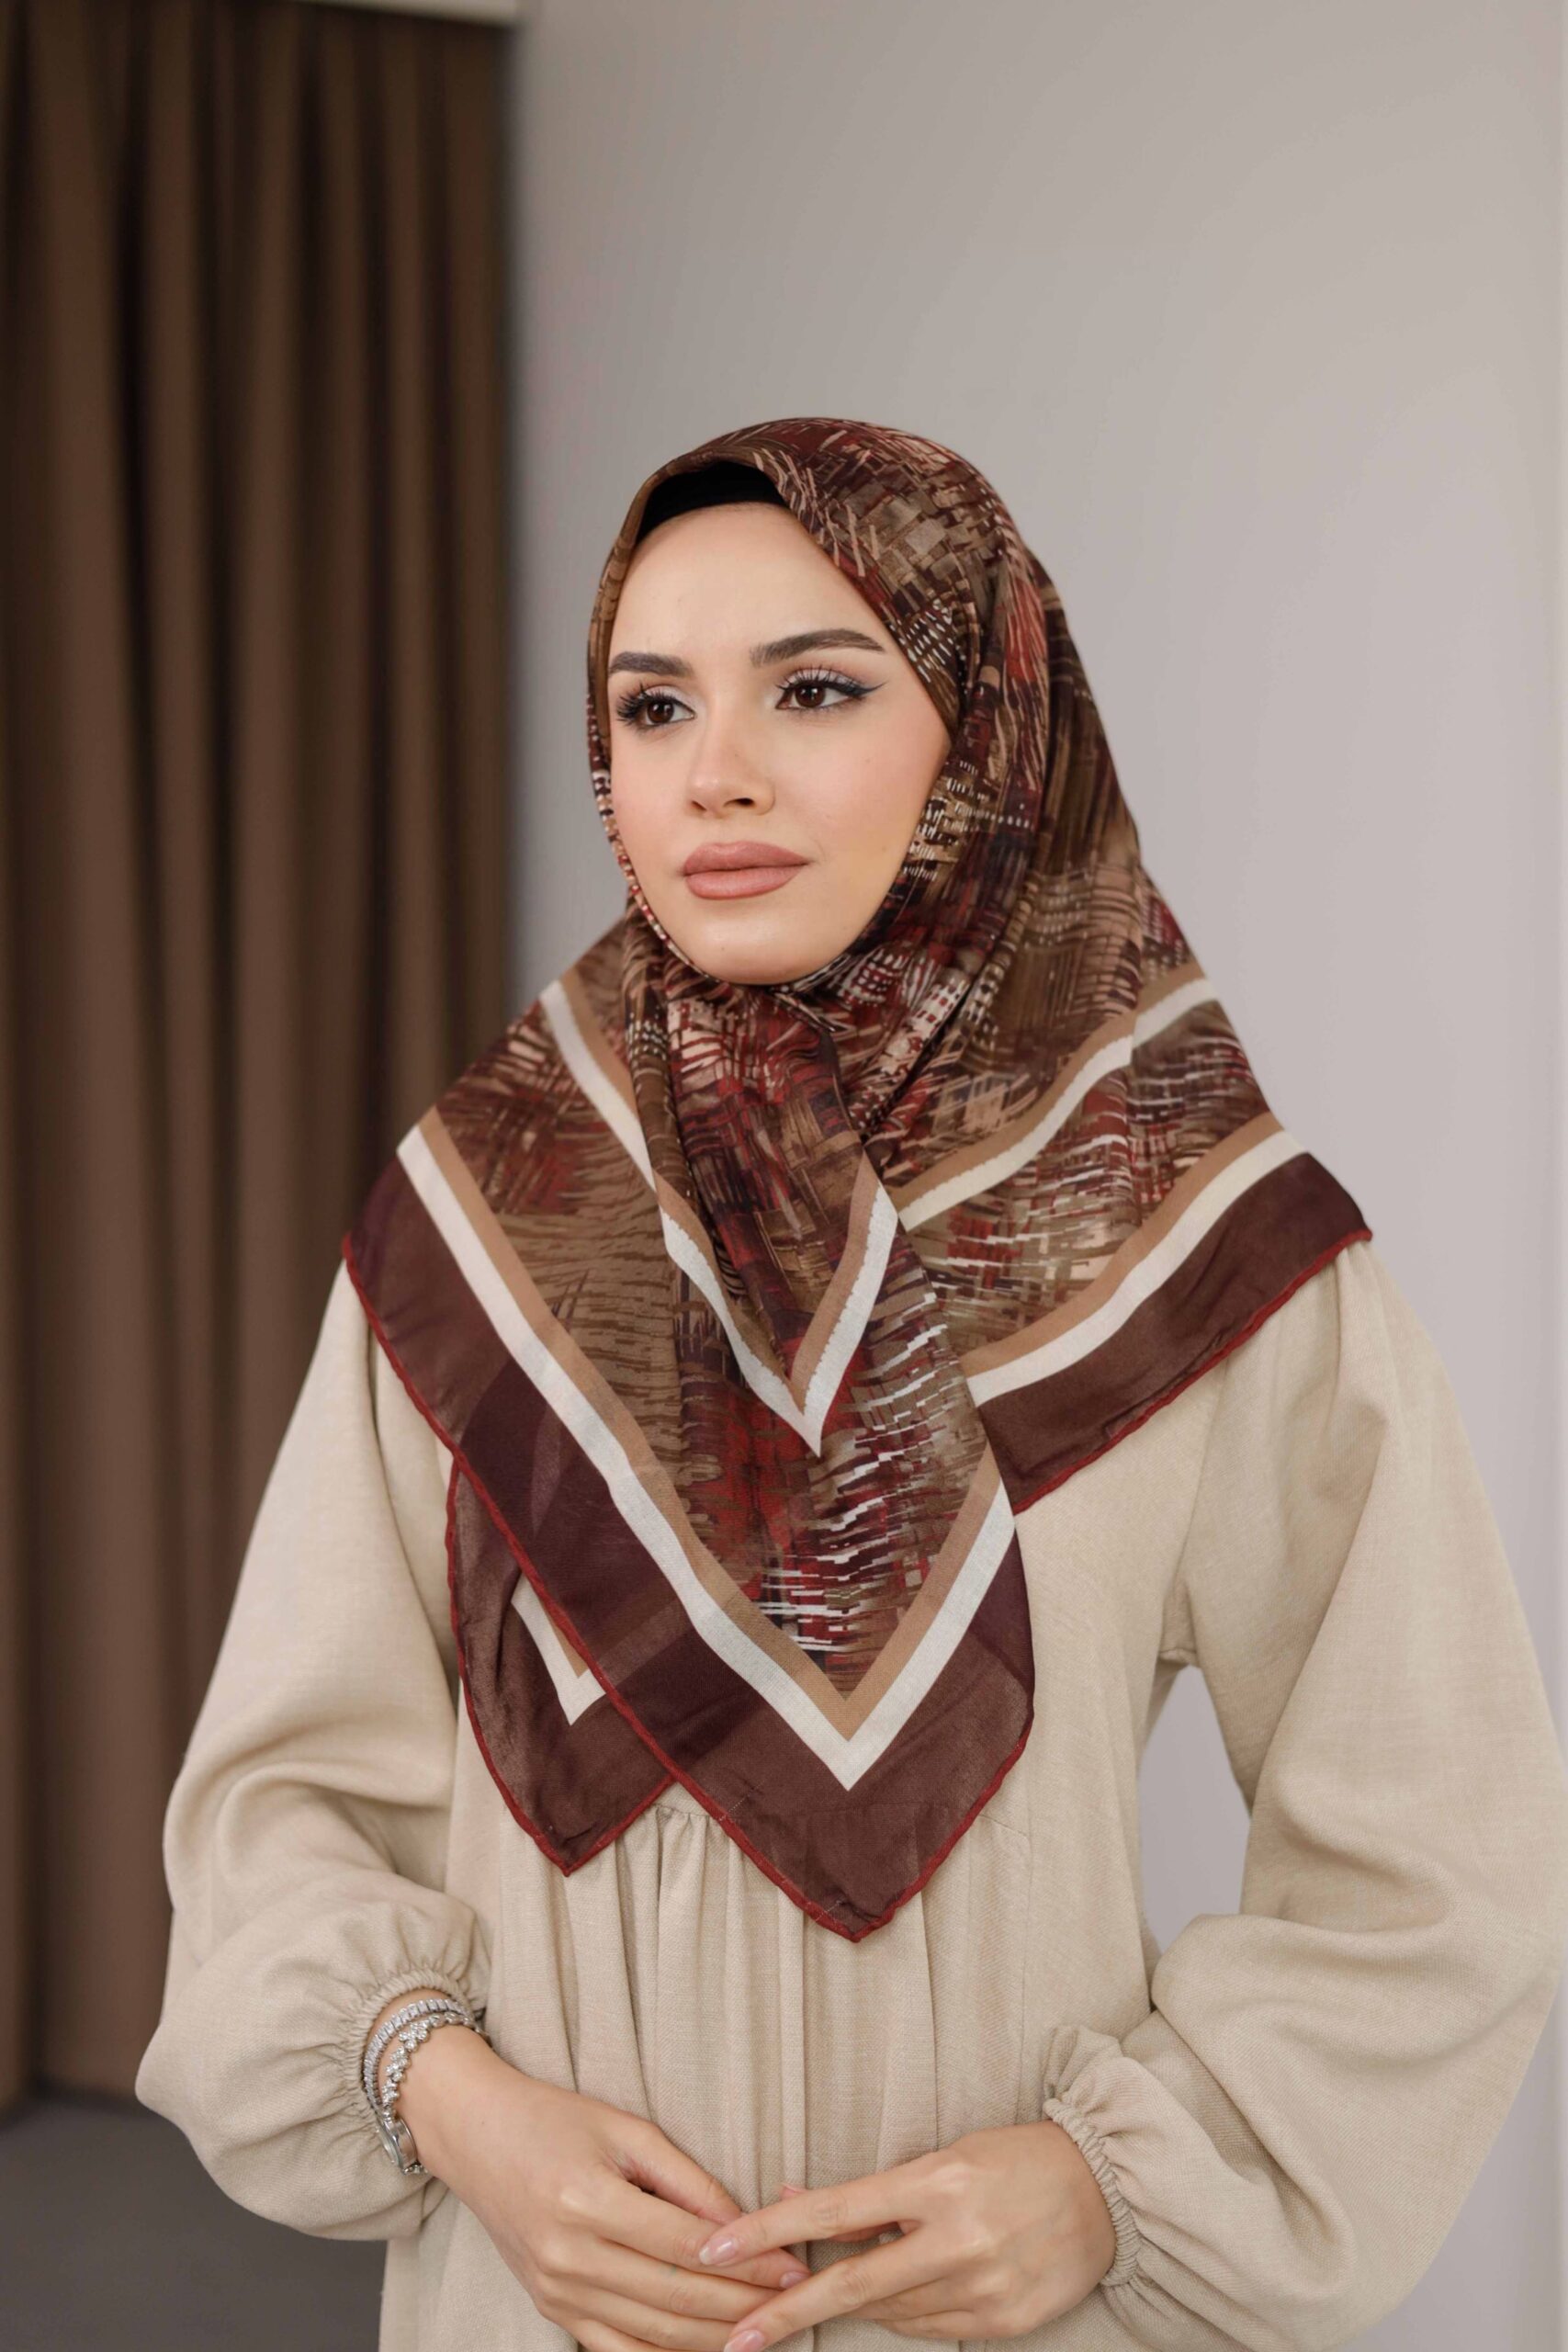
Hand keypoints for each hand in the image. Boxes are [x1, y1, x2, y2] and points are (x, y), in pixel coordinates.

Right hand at [398, 2026, 811, 2351]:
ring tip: (766, 2329)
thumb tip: (743, 2225)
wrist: (474, 2134)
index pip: (687, 2247)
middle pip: (675, 2297)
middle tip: (796, 2303)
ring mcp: (556, 2292)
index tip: (796, 2265)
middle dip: (744, 2305)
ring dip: (715, 2338)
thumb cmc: (553, 2119)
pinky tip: (707, 2351)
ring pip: (653, 2334)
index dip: (749, 2262)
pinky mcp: (551, 2310)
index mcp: (587, 2200)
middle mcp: (568, 2255)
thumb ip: (686, 2180)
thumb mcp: (624, 2129)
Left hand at [687, 2118, 1119, 2345]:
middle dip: (787, 2312)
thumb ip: (871, 2193)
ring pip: (891, 2312)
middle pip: (853, 2284)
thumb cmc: (1014, 2159)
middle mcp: (958, 2238)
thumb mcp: (942, 2156)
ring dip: (861, 2300)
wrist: (1107, 2189)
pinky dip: (908, 2313)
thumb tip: (794, 2199)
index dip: (772, 2231)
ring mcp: (984, 2287)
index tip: (718, 2248)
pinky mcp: (1005, 2323)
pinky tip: (912, 2288)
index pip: (836, 2211)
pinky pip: (932, 2329)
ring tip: (861, 2276)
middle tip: (733, 2337)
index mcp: (938, 2182)